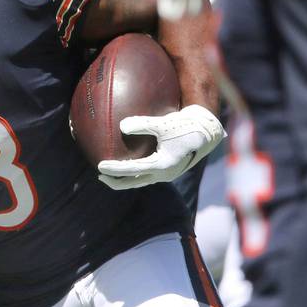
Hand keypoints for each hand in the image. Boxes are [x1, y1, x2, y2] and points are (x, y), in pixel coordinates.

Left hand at [98, 105, 223, 189]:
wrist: (207, 130)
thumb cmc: (186, 125)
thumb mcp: (164, 124)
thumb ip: (143, 124)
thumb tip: (121, 125)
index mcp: (162, 166)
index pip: (132, 170)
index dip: (114, 169)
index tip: (99, 166)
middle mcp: (164, 174)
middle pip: (134, 182)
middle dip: (116, 181)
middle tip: (100, 175)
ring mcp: (166, 173)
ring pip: (141, 180)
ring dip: (125, 178)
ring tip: (110, 174)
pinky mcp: (168, 167)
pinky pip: (147, 173)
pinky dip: (135, 172)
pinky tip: (128, 163)